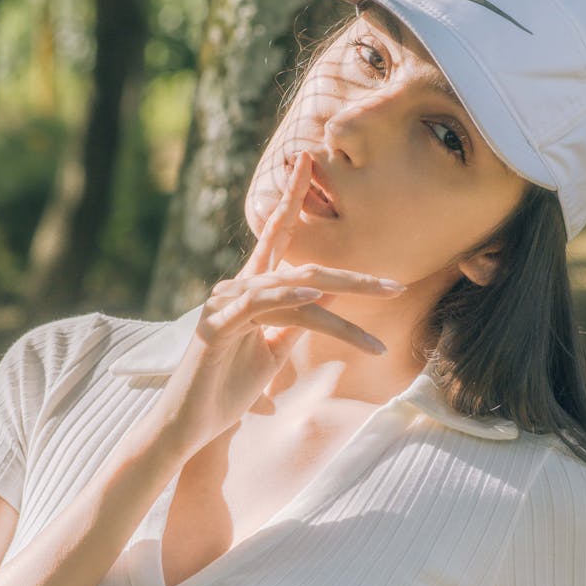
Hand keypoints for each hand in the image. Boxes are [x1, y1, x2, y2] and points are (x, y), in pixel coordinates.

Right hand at [152, 151, 405, 447]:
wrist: (189, 426)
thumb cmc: (228, 388)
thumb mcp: (273, 350)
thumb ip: (297, 320)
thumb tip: (328, 293)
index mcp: (251, 292)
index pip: (276, 237)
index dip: (291, 197)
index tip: (308, 159)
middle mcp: (237, 289)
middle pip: (303, 269)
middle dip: (353, 276)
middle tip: (397, 284)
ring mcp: (225, 306)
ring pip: (291, 289)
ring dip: (341, 295)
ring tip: (382, 296)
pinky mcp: (216, 328)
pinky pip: (257, 306)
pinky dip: (287, 298)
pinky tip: (314, 295)